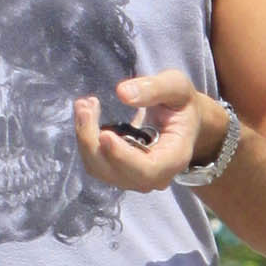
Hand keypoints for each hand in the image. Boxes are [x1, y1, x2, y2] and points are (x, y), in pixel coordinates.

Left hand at [74, 70, 222, 192]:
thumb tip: (122, 93)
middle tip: (85, 106)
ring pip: (100, 169)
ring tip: (84, 105)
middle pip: (117, 172)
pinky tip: (87, 114)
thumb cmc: (181, 104)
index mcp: (174, 158)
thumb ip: (154, 88)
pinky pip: (96, 162)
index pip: (147, 169)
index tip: (104, 133)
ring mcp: (136, 178)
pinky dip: (86, 139)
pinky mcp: (120, 172)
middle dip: (93, 142)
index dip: (123, 157)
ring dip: (85, 138)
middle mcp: (155, 176)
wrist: (181, 121)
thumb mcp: (176, 87)